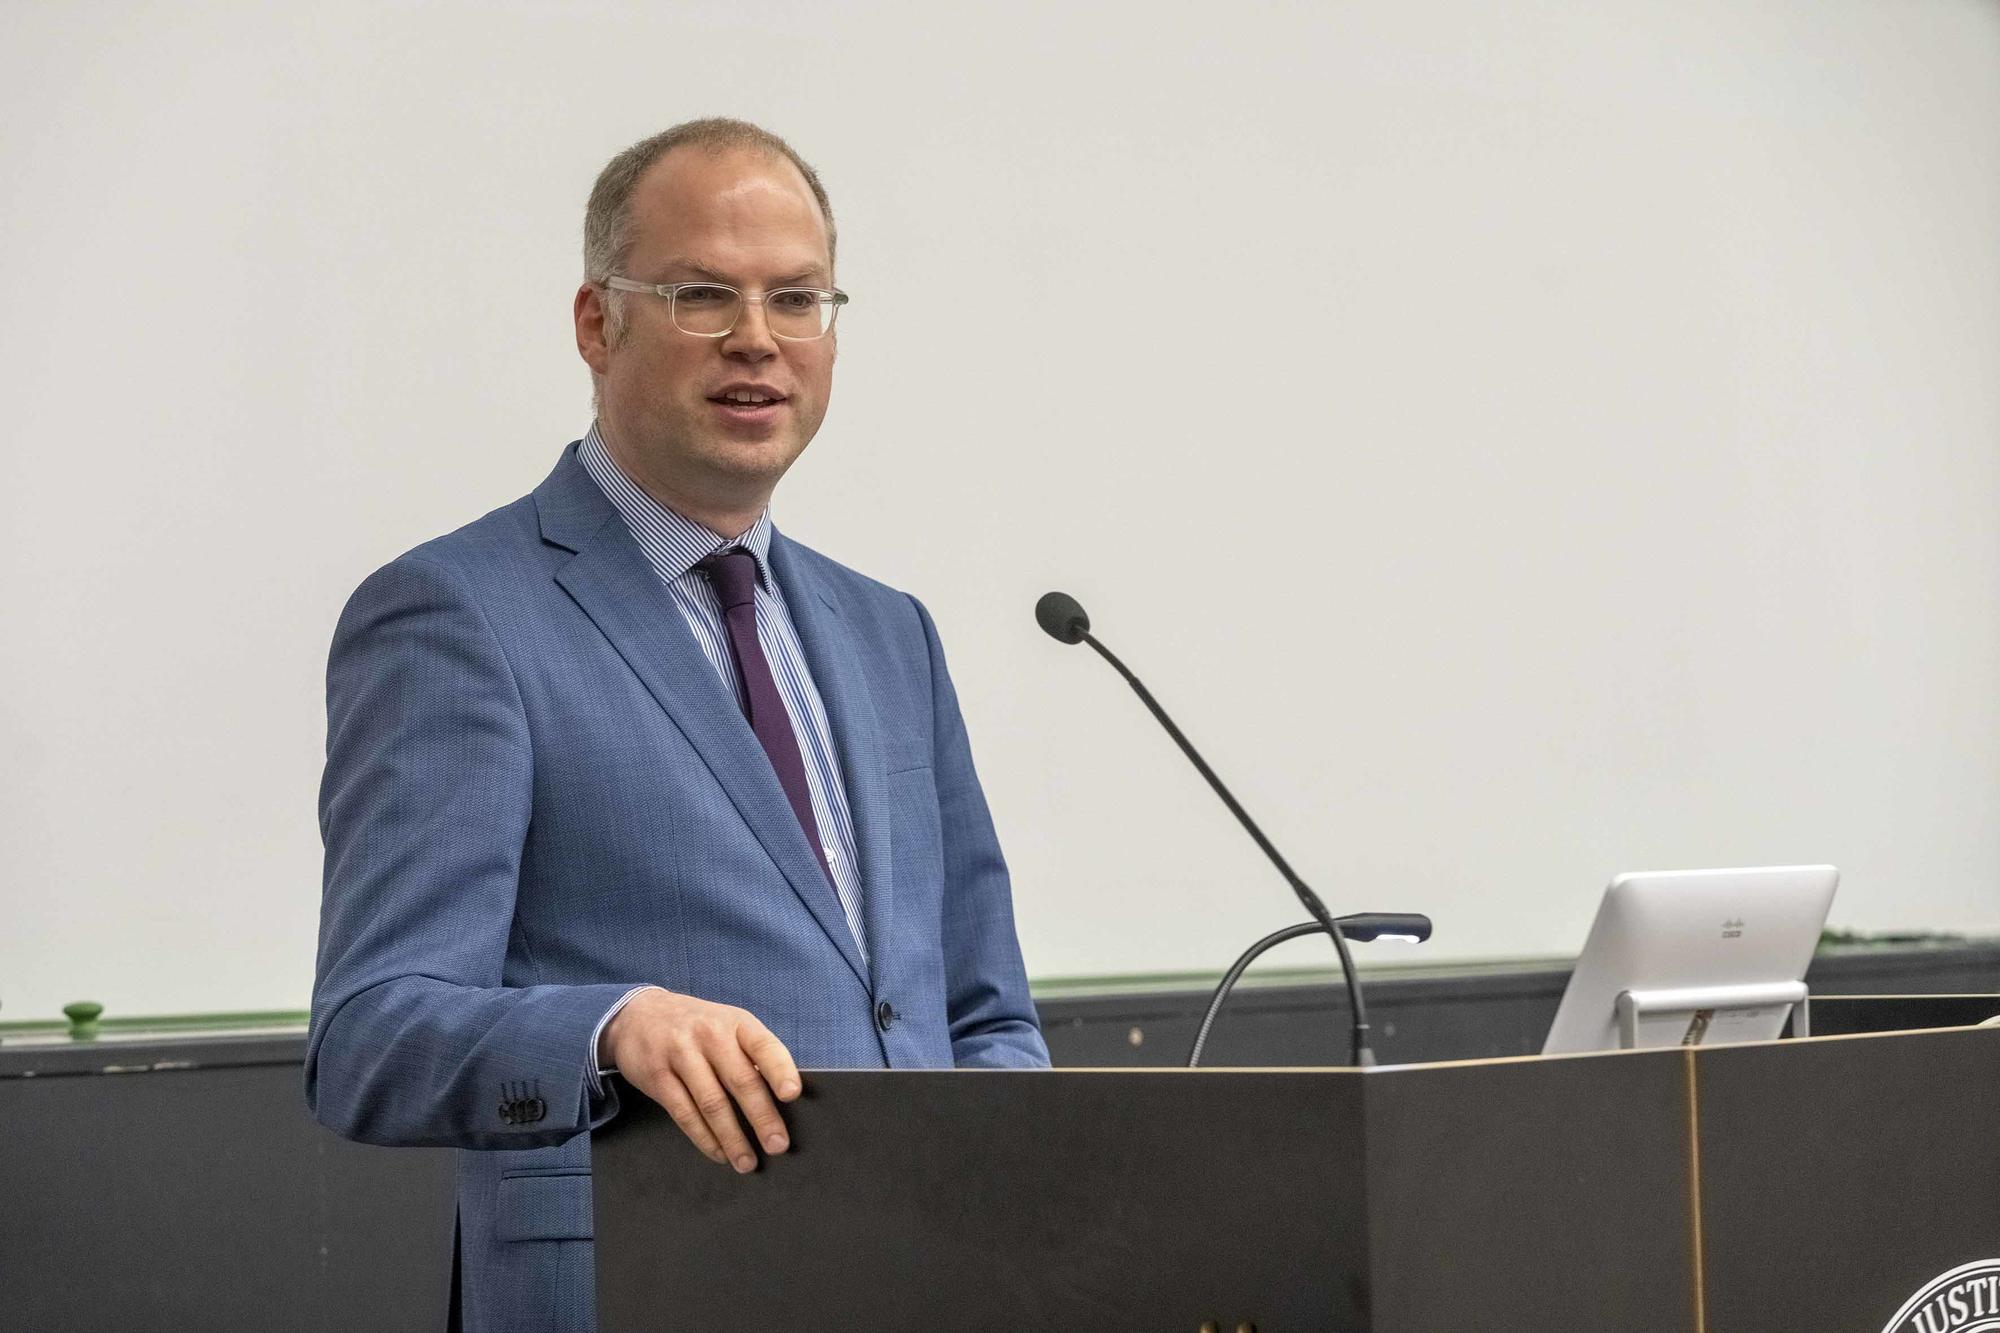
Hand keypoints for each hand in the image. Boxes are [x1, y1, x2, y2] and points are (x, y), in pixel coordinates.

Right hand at [600, 988, 800, 1172]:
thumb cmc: (698, 1027)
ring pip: (712, 1103)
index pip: (764, 1046)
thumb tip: (779, 1102)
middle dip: (762, 1117)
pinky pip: (684, 1113)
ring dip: (732, 1138)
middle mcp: (710, 1035)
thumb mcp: (727, 1026)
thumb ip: (750, 1055)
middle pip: (741, 1080)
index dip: (780, 1069)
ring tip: (747, 1161)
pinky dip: (704, 1138)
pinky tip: (719, 1153)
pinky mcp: (658, 1077)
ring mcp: (681, 1054)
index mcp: (736, 1022)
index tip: (792, 1094)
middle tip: (777, 1145)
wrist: (639, 1014)